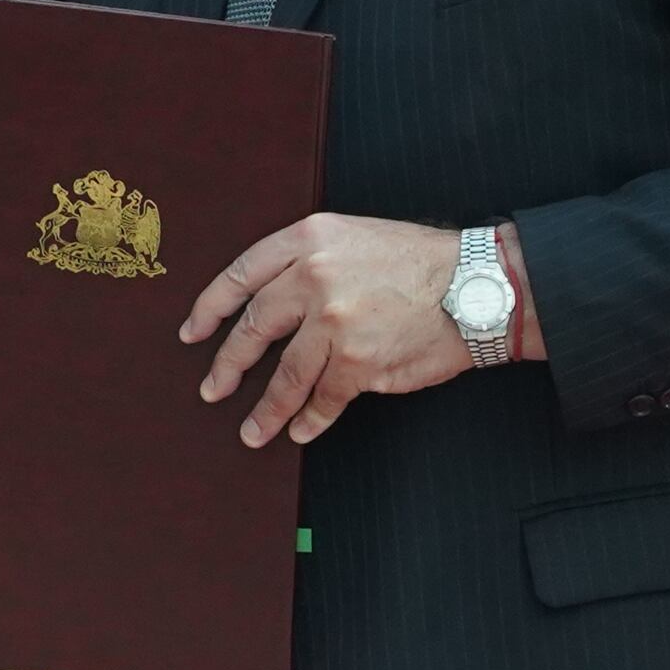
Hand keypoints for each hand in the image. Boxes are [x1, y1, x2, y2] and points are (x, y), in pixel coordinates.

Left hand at [180, 213, 516, 444]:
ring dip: (265, 408)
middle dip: (228, 364)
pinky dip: (310, 419)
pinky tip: (300, 430)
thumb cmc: (418, 261)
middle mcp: (314, 277)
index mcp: (308, 241)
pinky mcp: (358, 361)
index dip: (210, 307)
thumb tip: (268, 301)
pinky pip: (323, 398)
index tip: (193, 332)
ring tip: (252, 431)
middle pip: (254, 327)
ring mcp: (334, 322)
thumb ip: (309, 261)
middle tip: (212, 388)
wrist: (477, 285)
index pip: (241, 275)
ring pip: (285, 374)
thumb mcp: (354, 237)